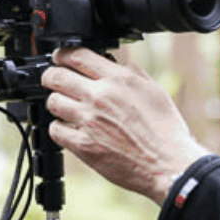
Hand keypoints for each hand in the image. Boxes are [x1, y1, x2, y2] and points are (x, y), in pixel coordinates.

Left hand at [41, 47, 212, 203]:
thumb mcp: (155, 91)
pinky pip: (55, 130)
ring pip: (53, 102)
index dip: (63, 54)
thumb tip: (116, 64)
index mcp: (119, 79)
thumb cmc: (165, 131)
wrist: (168, 164)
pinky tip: (68, 129)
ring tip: (63, 107)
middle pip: (57, 76)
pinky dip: (58, 128)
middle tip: (51, 80)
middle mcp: (100, 96)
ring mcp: (89, 121)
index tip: (59, 58)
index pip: (78, 55)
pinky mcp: (83, 145)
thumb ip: (132, 73)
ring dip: (56, 102)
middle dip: (50, 76)